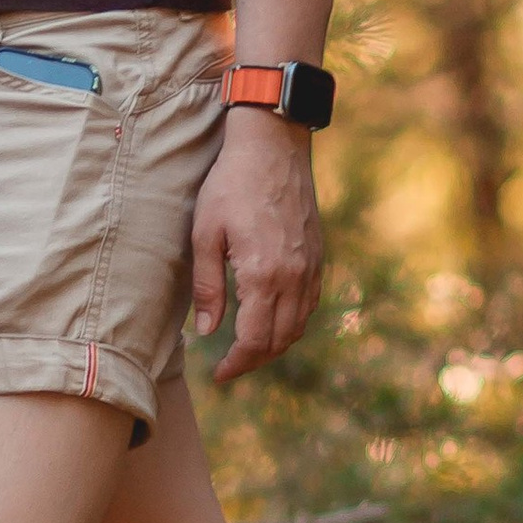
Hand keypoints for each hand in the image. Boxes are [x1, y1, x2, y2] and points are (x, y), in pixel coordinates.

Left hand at [189, 111, 322, 384]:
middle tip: (230, 367)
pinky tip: (272, 319)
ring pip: (299, 325)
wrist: (273, 146)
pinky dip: (292, 322)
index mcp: (264, 275)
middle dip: (255, 360)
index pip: (254, 340)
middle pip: (280, 340)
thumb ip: (207, 287)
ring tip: (249, 349)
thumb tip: (206, 332)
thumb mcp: (205, 234)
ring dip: (276, 344)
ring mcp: (311, 267)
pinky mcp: (318, 255)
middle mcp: (294, 277)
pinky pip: (310, 303)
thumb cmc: (230, 185)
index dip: (237, 365)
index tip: (220, 376)